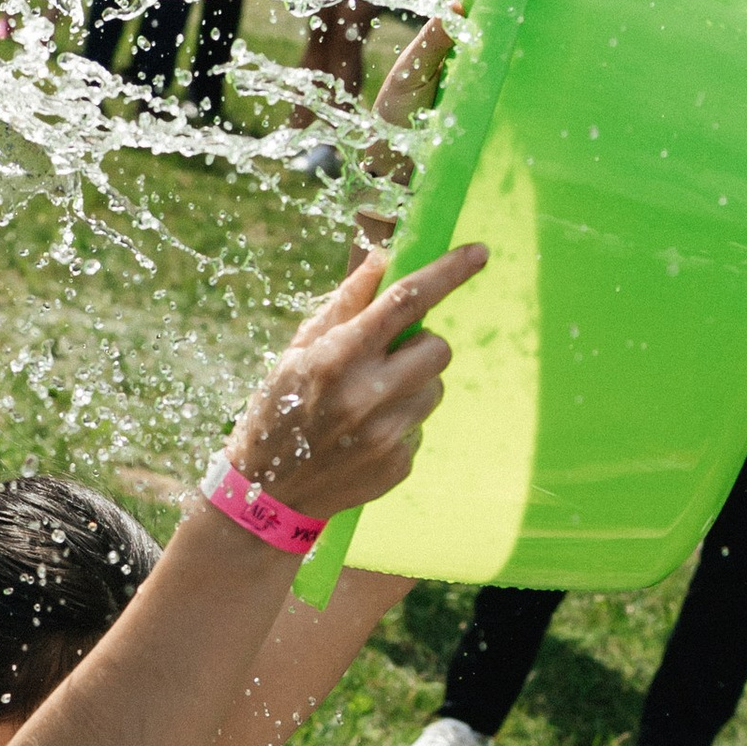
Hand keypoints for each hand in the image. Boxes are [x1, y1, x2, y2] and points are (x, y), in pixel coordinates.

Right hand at [232, 240, 485, 517]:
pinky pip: (421, 426)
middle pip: (439, 348)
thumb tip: (384, 259)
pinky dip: (400, 424)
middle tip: (391, 357)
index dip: (448, 273)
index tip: (479, 252)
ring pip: (435, 389)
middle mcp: (366, 395)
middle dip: (422, 346)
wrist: (267, 493)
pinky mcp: (398, 465)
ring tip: (370, 404)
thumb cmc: (279, 410)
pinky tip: (364, 437)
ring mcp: (386, 435)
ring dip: (413, 387)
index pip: (407, 301)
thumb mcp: (298, 352)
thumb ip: (344, 305)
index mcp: (338, 356)